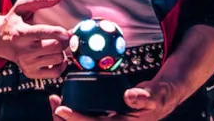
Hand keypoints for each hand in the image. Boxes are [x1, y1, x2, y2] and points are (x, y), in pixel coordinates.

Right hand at [0, 0, 70, 79]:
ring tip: (56, 44)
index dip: (57, 32)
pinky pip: (55, 73)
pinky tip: (56, 56)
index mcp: (21, 33)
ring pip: (57, 59)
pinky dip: (61, 64)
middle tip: (65, 35)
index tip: (67, 32)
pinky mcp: (31, 73)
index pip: (42, 33)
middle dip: (65, 40)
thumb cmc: (12, 21)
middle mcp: (23, 50)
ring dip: (62, 51)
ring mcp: (27, 63)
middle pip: (55, 47)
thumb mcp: (22, 6)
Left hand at [49, 79, 180, 120]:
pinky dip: (72, 113)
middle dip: (64, 120)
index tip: (61, 109)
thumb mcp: (155, 96)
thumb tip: (129, 97)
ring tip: (54, 101)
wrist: (159, 100)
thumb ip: (145, 96)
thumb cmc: (157, 98)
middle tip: (54, 103)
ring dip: (64, 118)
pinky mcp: (103, 120)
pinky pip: (84, 120)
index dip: (77, 120)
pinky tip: (63, 102)